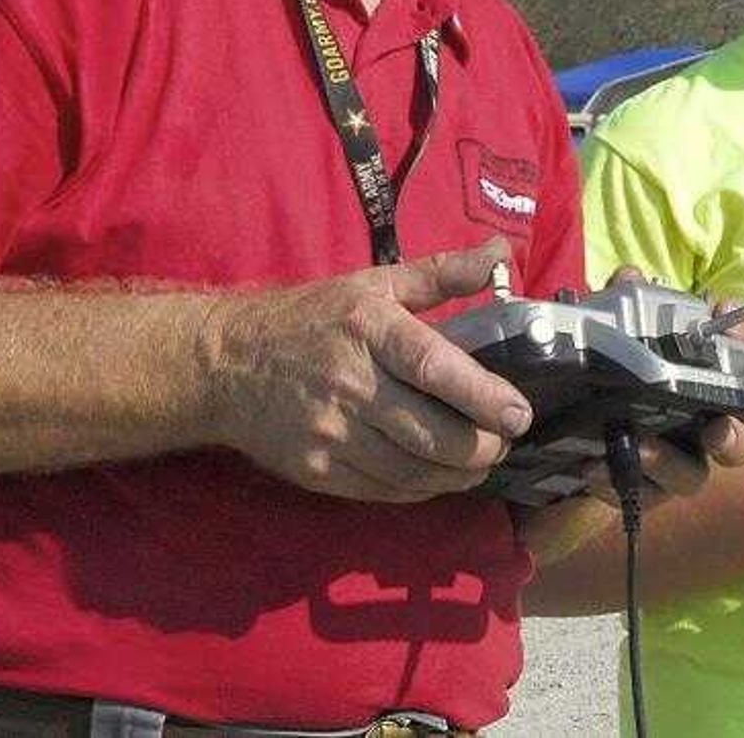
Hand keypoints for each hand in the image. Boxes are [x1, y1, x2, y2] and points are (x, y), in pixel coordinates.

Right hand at [199, 237, 529, 502]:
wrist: (224, 363)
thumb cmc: (311, 319)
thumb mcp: (374, 284)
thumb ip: (443, 274)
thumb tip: (501, 253)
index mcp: (370, 328)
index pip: (435, 368)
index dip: (483, 397)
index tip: (519, 414)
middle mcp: (351, 382)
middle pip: (431, 433)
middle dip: (482, 448)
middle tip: (504, 442)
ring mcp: (331, 432)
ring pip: (412, 471)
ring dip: (458, 475)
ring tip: (480, 463)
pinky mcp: (317, 469)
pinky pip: (383, 490)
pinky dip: (420, 489)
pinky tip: (438, 476)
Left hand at [571, 275, 743, 509]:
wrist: (565, 410)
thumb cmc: (611, 361)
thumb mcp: (614, 325)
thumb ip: (624, 300)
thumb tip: (629, 278)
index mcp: (711, 377)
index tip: (724, 321)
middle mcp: (705, 424)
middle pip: (742, 441)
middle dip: (736, 438)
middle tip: (716, 430)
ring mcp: (676, 462)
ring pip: (691, 476)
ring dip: (669, 462)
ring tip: (639, 449)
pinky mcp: (640, 488)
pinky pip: (638, 495)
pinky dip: (617, 483)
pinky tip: (593, 469)